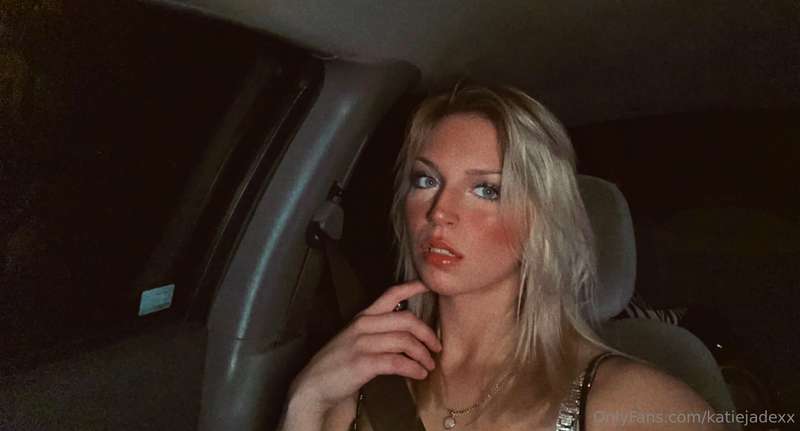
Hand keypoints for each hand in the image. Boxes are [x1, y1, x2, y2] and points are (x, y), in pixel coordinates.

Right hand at [287, 280, 440, 418]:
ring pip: (405, 341)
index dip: (412, 289)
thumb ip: (377, 332)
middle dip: (427, 333)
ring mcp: (362, 343)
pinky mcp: (363, 363)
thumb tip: (408, 335)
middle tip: (436, 347)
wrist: (314, 386)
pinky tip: (419, 374)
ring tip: (429, 366)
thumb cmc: (338, 364)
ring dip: (423, 355)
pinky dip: (413, 368)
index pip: (391, 294)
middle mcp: (363, 326)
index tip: (429, 288)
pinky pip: (397, 362)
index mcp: (363, 317)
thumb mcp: (355, 340)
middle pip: (406, 320)